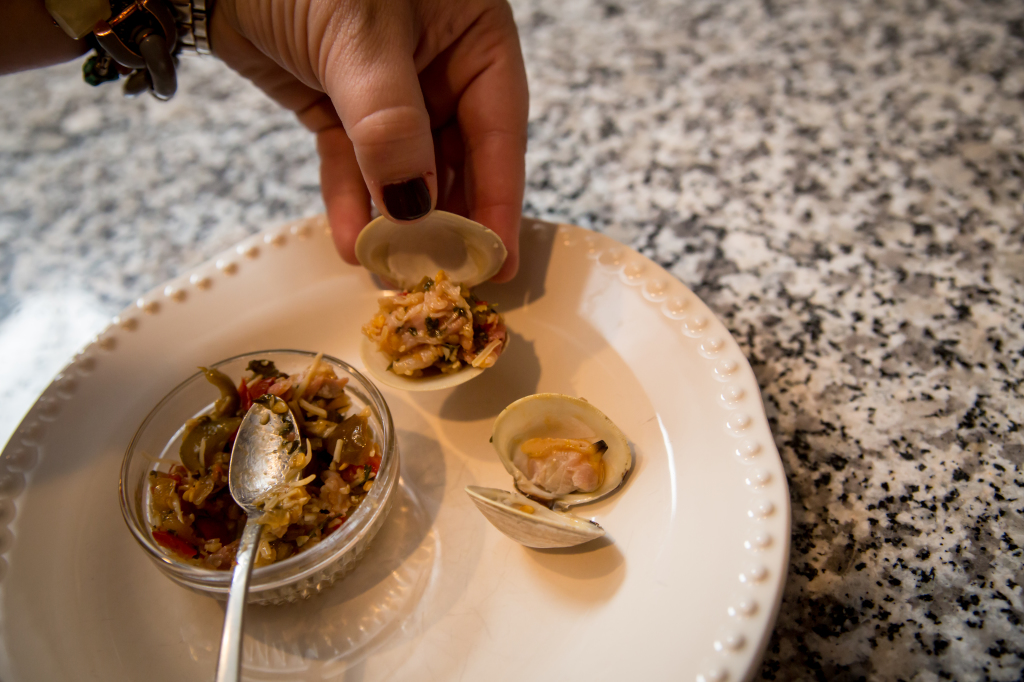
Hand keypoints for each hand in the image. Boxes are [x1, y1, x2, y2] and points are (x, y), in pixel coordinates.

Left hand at [211, 0, 528, 280]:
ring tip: (391, 270)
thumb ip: (391, 124)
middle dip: (445, 219)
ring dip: (397, 221)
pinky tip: (352, 241)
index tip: (498, 261)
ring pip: (405, 170)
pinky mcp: (343, 107)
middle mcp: (441, 65)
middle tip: (442, 277)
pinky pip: (355, 165)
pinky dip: (352, 202)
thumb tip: (414, 208)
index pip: (499, 129)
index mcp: (473, 35)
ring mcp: (392, 91)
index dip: (499, 199)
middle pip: (458, 158)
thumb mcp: (361, 38)